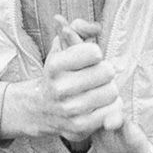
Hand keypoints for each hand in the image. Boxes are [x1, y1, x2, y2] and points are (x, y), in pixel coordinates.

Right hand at [0, 18, 120, 140]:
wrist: (41, 109)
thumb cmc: (57, 75)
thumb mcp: (60, 48)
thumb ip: (75, 29)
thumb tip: (87, 25)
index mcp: (55, 65)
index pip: (94, 52)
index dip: (94, 53)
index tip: (88, 59)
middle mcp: (61, 88)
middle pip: (107, 71)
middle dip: (104, 71)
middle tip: (95, 76)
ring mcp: (71, 110)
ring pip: (112, 91)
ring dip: (108, 89)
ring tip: (97, 89)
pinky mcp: (81, 127)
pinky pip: (112, 111)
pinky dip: (110, 106)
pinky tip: (99, 104)